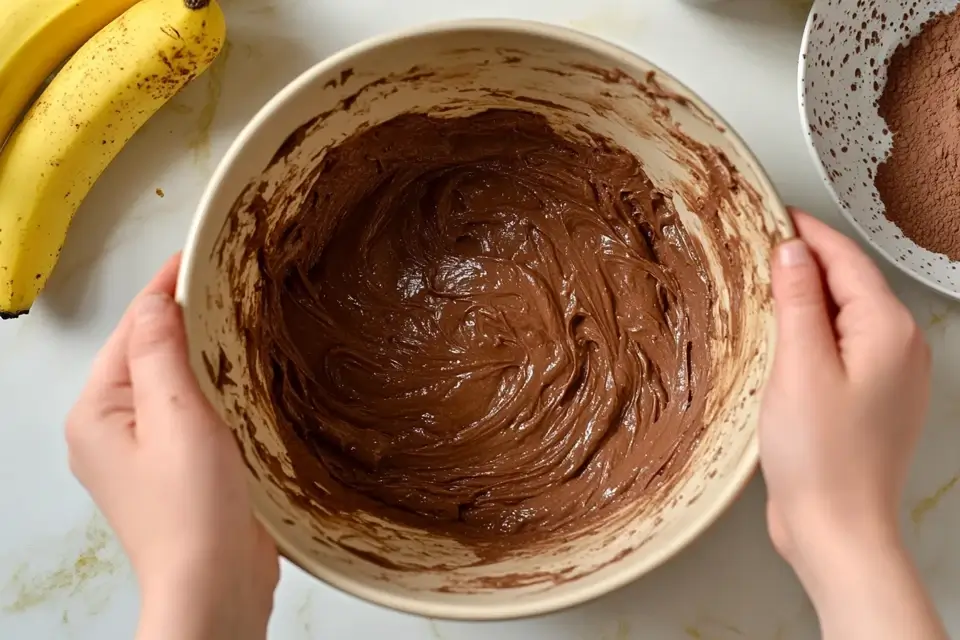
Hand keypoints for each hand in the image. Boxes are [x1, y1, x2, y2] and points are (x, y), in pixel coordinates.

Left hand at [66, 254, 278, 639]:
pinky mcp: (178, 470)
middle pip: (149, 353)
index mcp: (97, 412)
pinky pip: (193, 411)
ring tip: (246, 318)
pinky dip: (215, 387)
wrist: (215, 587)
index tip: (203, 251)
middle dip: (187, 317)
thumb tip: (157, 300)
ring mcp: (144, 452)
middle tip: (235, 282)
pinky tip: (245, 375)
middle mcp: (111, 429)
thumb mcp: (175, 417)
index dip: (166, 288)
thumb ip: (161, 352)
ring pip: (174, 382)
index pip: (133, 330)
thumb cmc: (193, 506)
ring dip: (205, 352)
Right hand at [761, 210, 943, 638]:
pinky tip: (783, 337)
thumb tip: (793, 250)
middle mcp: (899, 347)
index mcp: (887, 330)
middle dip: (805, 261)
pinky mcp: (871, 398)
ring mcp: (889, 375)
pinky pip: (842, 345)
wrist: (837, 529)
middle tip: (755, 246)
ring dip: (806, 296)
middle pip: (849, 284)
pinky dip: (813, 330)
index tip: (769, 212)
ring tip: (761, 285)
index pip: (845, 259)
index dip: (806, 232)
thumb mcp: (799, 366)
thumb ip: (799, 300)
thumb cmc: (820, 456)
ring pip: (844, 315)